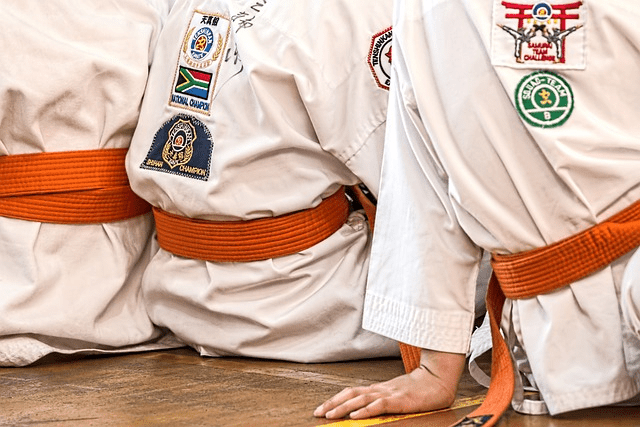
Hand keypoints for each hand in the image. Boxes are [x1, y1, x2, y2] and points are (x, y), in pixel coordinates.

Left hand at [313, 349, 465, 419]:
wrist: (439, 379)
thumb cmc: (420, 390)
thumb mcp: (397, 395)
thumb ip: (382, 401)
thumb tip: (365, 409)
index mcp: (378, 389)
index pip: (352, 393)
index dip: (336, 400)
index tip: (322, 408)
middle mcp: (380, 390)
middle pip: (351, 395)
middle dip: (333, 404)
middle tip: (318, 412)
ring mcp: (389, 393)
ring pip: (361, 399)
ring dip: (343, 407)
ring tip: (330, 414)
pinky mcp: (399, 400)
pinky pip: (379, 405)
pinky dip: (365, 410)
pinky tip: (355, 416)